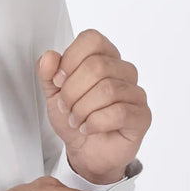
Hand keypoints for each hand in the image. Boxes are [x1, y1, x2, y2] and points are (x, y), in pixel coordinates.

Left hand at [36, 28, 151, 183]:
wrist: (86, 151)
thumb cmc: (74, 118)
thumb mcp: (52, 93)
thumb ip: (47, 72)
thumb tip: (49, 57)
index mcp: (104, 57)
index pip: (92, 39)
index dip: (70, 59)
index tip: (59, 80)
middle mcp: (123, 71)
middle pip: (97, 66)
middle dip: (72, 91)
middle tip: (65, 107)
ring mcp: (136, 93)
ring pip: (107, 89)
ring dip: (82, 109)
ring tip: (75, 120)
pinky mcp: (142, 116)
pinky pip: (119, 112)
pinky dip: (95, 122)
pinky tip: (88, 127)